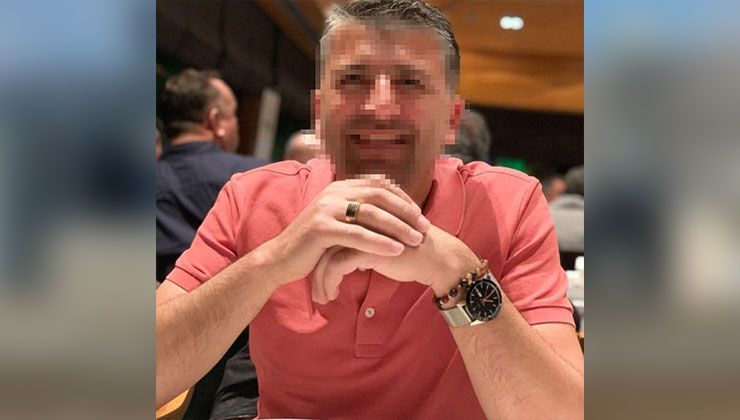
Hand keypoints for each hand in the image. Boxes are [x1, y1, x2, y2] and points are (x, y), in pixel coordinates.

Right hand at [263, 177, 430, 287]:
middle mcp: (333, 193)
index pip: (378, 185)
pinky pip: (358, 235)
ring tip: (417, 240)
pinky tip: (396, 251)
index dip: (402, 198)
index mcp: (339, 187)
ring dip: (399, 227)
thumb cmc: (312, 244)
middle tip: (425, 226)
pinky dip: (380, 242)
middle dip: (406, 211)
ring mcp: (326, 209)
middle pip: (379, 196)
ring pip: (372, 214)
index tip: (420, 214)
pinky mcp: (321, 229)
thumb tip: (385, 212)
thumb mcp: (335, 221)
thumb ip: (356, 213)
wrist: (279, 258)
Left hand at [312, 224, 480, 302]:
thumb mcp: (383, 246)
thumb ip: (365, 246)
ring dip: (320, 280)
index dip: (320, 257)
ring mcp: (360, 232)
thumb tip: (350, 261)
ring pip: (326, 256)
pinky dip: (330, 282)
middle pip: (324, 244)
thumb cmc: (411, 254)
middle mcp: (357, 221)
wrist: (434, 258)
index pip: (330, 235)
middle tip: (316, 292)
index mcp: (361, 216)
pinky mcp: (365, 248)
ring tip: (322, 298)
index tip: (317, 277)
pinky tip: (331, 296)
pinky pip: (336, 267)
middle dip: (315, 270)